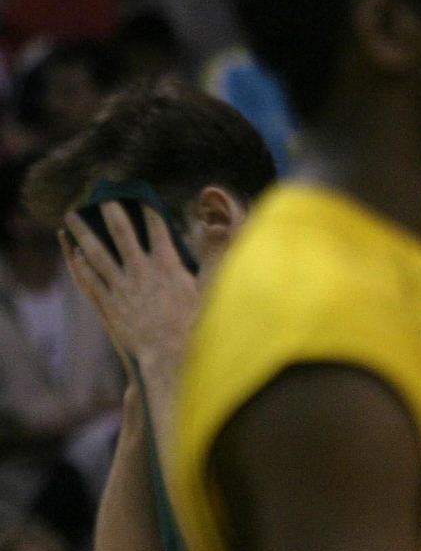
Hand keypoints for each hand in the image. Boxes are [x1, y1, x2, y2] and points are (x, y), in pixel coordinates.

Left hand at [61, 203, 198, 376]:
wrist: (169, 356)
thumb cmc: (196, 325)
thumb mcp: (211, 287)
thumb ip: (214, 255)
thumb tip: (218, 227)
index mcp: (167, 265)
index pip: (157, 228)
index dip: (149, 208)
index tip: (142, 194)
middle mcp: (140, 271)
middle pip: (120, 233)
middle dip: (109, 210)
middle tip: (99, 195)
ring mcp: (120, 288)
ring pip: (96, 252)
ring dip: (83, 232)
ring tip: (72, 216)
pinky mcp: (107, 305)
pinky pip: (89, 278)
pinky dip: (80, 263)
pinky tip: (74, 252)